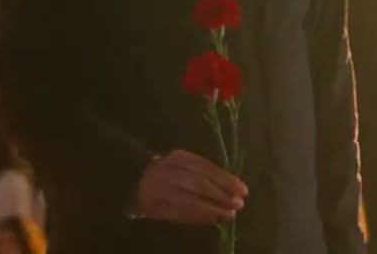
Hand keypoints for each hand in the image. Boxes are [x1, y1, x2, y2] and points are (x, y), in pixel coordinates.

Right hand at [132, 150, 247, 224]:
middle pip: (200, 184)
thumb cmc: (167, 171)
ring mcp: (160, 189)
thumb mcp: (184, 164)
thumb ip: (205, 172)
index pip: (207, 168)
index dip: (226, 179)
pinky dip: (199, 217)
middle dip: (222, 195)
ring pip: (191, 200)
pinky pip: (180, 213)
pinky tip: (213, 219)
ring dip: (213, 209)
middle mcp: (169, 171)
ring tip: (229, 214)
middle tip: (239, 203)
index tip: (243, 189)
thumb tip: (233, 186)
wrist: (133, 179)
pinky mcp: (155, 206)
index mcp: (179, 157)